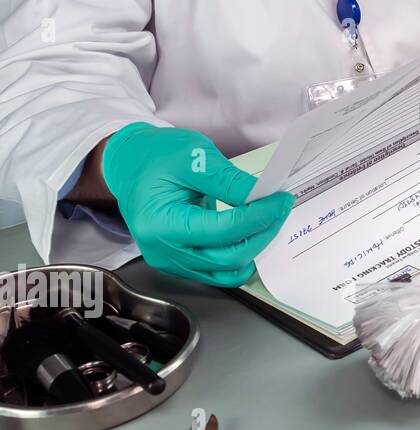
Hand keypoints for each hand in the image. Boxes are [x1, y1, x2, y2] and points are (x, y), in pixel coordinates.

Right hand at [101, 123, 293, 286]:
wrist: (130, 166)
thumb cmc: (155, 158)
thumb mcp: (193, 157)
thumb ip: (228, 181)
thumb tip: (263, 196)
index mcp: (160, 224)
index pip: (223, 231)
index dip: (258, 217)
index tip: (280, 200)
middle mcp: (162, 251)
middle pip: (227, 257)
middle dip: (262, 233)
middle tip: (280, 207)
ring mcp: (170, 261)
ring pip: (226, 271)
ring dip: (254, 248)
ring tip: (269, 221)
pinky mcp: (180, 263)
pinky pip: (217, 272)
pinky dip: (240, 257)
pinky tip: (252, 234)